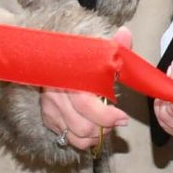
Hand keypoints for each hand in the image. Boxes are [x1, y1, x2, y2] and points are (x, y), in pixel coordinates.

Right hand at [43, 28, 133, 152]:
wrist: (49, 56)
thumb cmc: (79, 55)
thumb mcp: (97, 49)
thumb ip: (114, 46)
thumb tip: (125, 33)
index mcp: (70, 79)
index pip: (86, 106)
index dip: (107, 117)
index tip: (123, 118)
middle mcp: (56, 96)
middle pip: (82, 127)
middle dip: (104, 129)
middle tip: (116, 122)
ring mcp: (50, 109)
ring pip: (75, 137)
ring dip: (95, 137)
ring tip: (106, 127)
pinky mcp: (48, 117)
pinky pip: (67, 137)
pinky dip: (83, 138)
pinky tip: (93, 128)